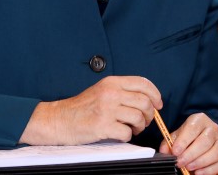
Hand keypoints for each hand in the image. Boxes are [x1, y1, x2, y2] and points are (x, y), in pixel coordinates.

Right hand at [20, 76, 161, 144]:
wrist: (59, 120)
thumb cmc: (82, 108)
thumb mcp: (102, 90)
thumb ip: (122, 91)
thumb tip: (148, 99)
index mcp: (112, 82)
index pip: (143, 83)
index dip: (156, 95)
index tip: (158, 104)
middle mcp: (111, 93)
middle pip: (145, 102)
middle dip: (150, 114)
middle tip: (144, 121)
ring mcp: (107, 110)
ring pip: (139, 117)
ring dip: (140, 126)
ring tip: (133, 128)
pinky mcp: (102, 126)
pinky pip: (127, 132)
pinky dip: (128, 136)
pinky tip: (121, 134)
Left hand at [158, 113, 217, 174]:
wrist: (204, 135)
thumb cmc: (189, 136)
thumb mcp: (178, 135)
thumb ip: (169, 142)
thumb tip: (164, 151)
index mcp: (200, 120)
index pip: (193, 128)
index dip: (184, 140)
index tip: (175, 151)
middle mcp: (213, 128)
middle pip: (206, 140)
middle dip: (191, 153)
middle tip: (180, 162)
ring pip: (216, 151)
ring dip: (201, 161)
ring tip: (189, 168)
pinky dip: (210, 170)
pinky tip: (199, 173)